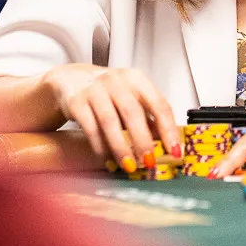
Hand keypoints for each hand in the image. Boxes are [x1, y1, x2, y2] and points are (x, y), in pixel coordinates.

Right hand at [40, 64, 181, 171]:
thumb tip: (166, 145)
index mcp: (136, 79)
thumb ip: (148, 118)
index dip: (168, 130)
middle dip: (143, 140)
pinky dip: (100, 147)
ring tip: (129, 166)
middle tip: (150, 162)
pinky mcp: (76, 102)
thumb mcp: (130, 98)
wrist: (71, 79)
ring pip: (110, 122)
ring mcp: (94, 90)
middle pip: (133, 112)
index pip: (159, 104)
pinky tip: (107, 159)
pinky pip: (90, 127)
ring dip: (121, 147)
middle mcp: (116, 81)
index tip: (174, 150)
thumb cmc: (107, 92)